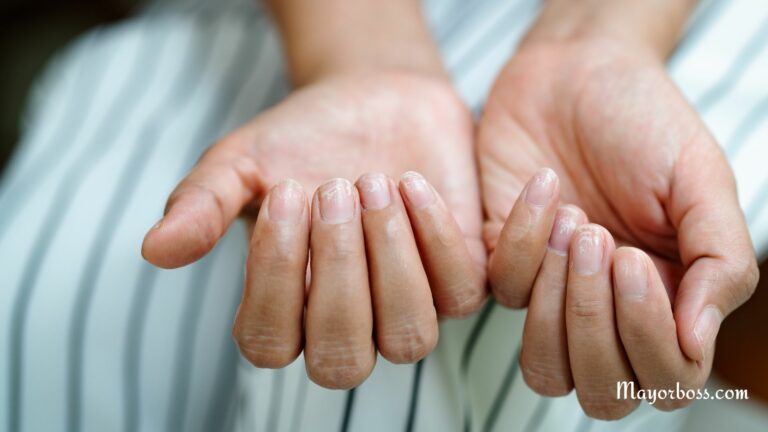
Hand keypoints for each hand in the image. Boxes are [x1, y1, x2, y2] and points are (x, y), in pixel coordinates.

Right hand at [141, 71, 486, 387]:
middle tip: (331, 187)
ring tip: (372, 182)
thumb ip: (202, 205)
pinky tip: (410, 181)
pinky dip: (434, 236)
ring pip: (409, 339)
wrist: (372, 100)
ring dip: (390, 261)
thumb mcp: (242, 162)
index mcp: (284, 311)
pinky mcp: (458, 279)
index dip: (274, 277)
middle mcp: (347, 325)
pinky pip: (460, 292)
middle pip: (342, 359)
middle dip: (338, 272)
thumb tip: (155, 250)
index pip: (269, 344)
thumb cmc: (302, 139)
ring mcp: (407, 308)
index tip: (285, 193)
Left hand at [478, 38, 758, 417]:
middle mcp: (609, 311)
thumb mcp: (701, 181)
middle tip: (602, 241)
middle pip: (600, 391)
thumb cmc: (645, 123)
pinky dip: (522, 240)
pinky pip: (502, 291)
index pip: (664, 377)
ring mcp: (552, 294)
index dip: (648, 338)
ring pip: (544, 369)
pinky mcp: (500, 264)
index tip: (634, 260)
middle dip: (596, 325)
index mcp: (670, 301)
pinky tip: (545, 187)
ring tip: (575, 225)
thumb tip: (699, 343)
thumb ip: (720, 261)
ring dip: (557, 306)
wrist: (576, 73)